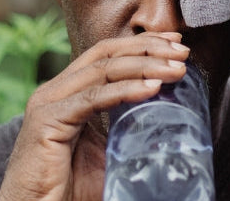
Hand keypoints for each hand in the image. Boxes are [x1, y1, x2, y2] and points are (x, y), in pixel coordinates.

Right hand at [0, 32, 188, 200]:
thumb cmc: (68, 189)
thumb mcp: (106, 151)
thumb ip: (127, 131)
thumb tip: (170, 127)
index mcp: (67, 92)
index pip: (107, 54)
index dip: (141, 44)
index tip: (175, 43)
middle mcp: (55, 91)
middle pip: (106, 54)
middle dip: (148, 48)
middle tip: (182, 51)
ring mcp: (48, 103)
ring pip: (103, 70)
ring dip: (145, 66)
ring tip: (176, 69)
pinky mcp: (46, 121)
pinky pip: (92, 99)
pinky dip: (125, 90)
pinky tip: (152, 89)